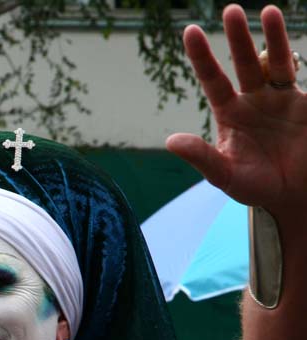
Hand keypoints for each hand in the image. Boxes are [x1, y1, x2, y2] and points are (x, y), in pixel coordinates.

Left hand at [167, 5, 306, 218]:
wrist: (294, 196)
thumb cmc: (257, 187)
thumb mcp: (225, 175)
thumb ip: (202, 157)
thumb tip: (171, 140)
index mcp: (230, 114)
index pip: (213, 80)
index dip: (202, 57)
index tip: (190, 31)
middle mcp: (253, 100)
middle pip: (244, 63)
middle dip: (238, 37)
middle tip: (230, 11)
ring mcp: (281, 99)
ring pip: (276, 61)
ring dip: (273, 37)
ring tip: (268, 11)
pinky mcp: (305, 103)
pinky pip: (299, 76)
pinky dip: (298, 58)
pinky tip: (296, 45)